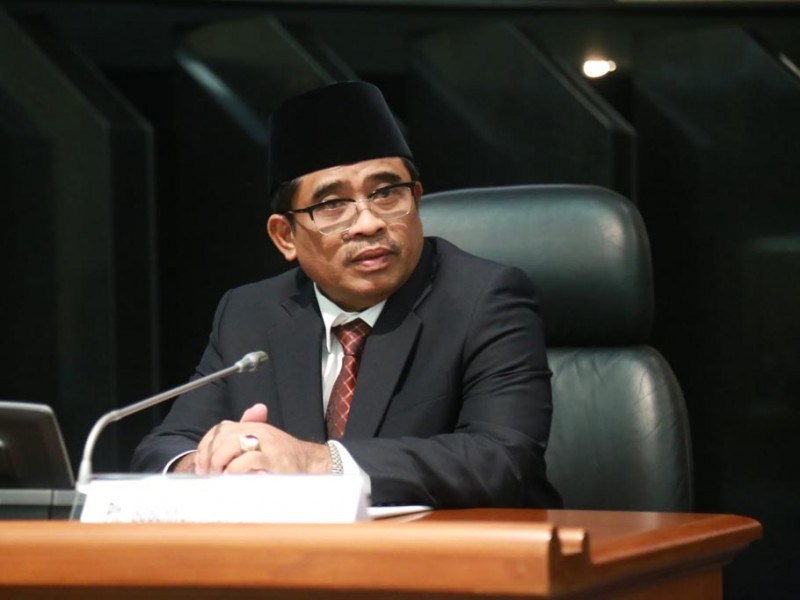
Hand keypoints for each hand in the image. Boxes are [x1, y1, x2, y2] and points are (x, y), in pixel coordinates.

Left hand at [193, 403, 331, 474]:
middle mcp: (259, 432)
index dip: (206, 446)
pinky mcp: (272, 460)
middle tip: (207, 474)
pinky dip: (234, 471)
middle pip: (220, 437)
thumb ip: (244, 435)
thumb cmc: (286, 458)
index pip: (220, 429)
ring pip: (229, 446)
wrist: (312, 464)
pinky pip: (246, 461)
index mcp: (254, 426)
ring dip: (218, 464)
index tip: (202, 463)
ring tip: (218, 477)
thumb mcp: (264, 441)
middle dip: (208, 457)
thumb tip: (220, 434)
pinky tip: (232, 478)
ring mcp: (266, 445)